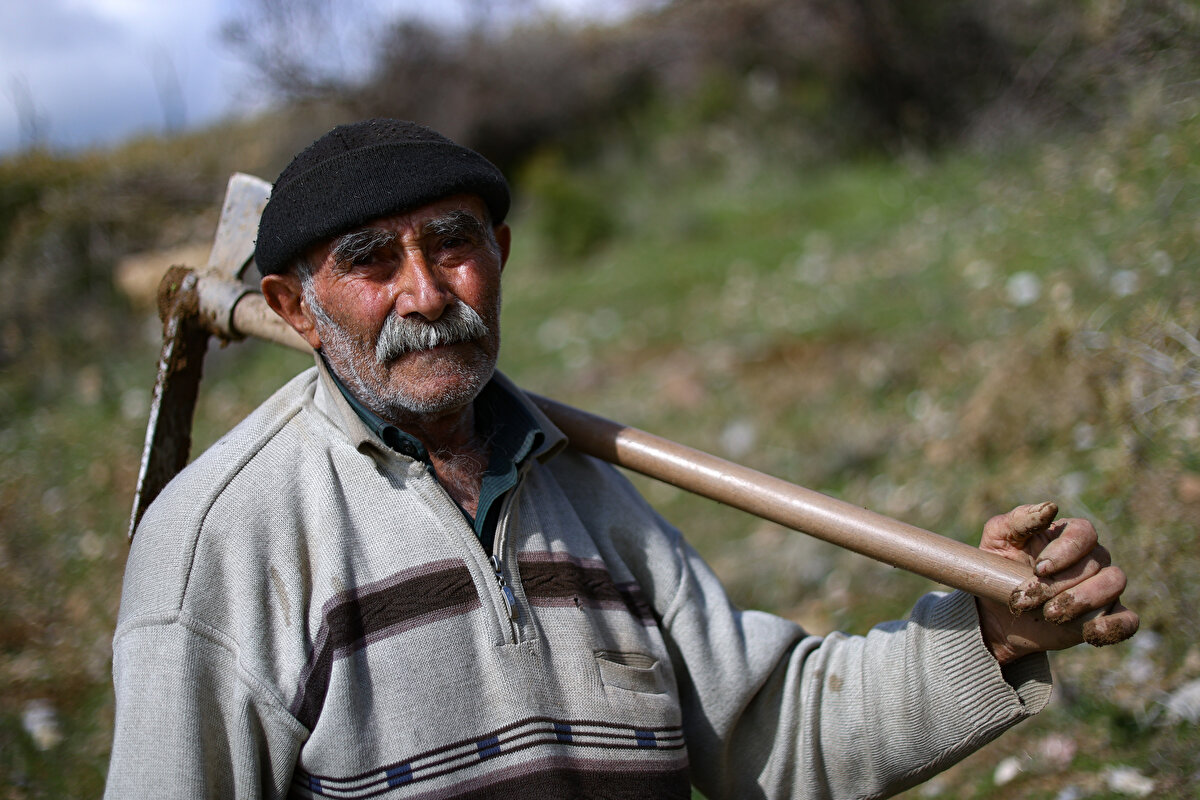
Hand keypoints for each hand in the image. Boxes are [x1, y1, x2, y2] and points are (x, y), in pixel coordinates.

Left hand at [975, 502, 1138, 664]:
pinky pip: (1128, 620)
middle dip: (1057, 585)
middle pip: (1094, 563)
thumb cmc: (997, 570)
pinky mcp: (1106, 618)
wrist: (996, 615)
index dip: (1065, 551)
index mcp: (1068, 535)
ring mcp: (1102, 588)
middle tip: (1025, 600)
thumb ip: (1019, 519)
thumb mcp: (998, 539)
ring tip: (1049, 614)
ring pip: (1114, 583)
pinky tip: (1088, 632)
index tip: (1038, 569)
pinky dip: (1113, 626)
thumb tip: (1051, 509)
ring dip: (1081, 601)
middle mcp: (1091, 558)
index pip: (1084, 532)